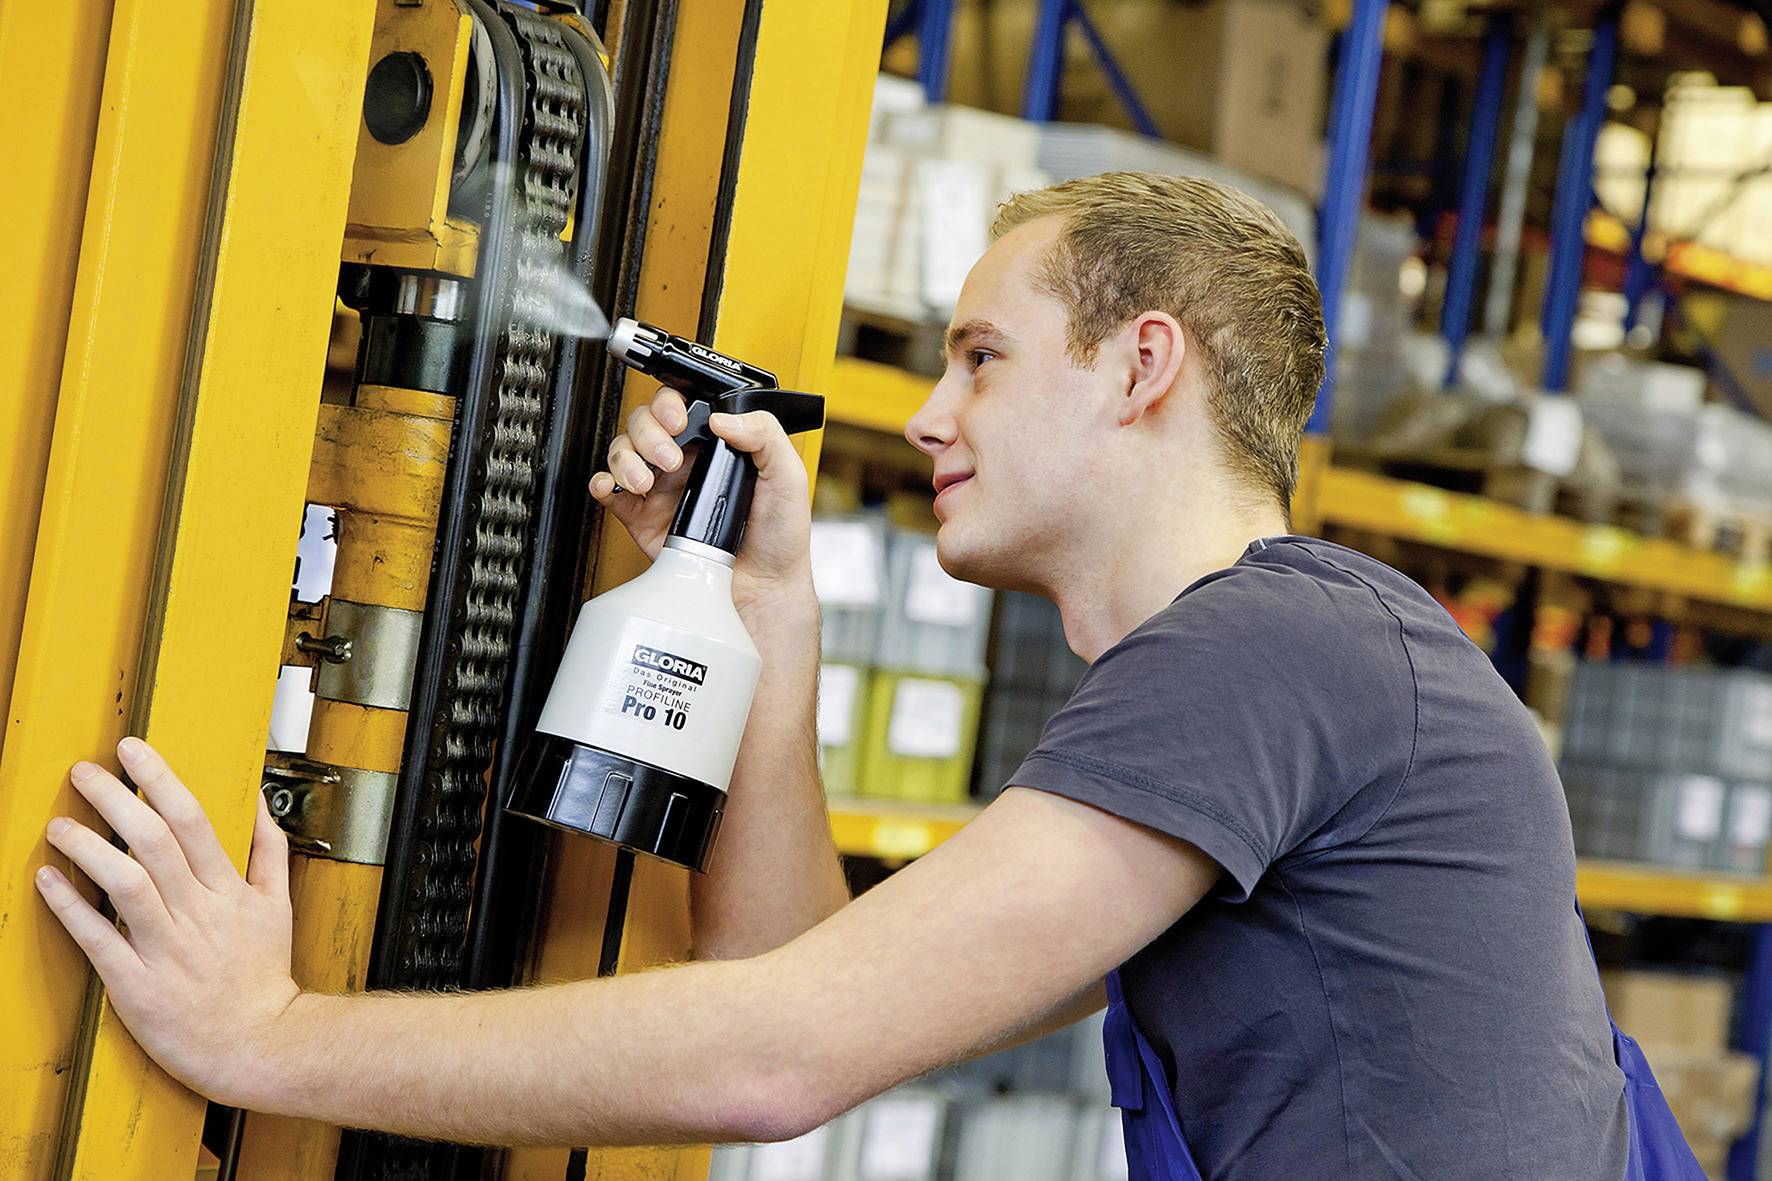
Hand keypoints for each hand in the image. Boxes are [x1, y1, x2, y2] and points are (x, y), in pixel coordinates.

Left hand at [36, 737, 299, 1106]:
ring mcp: (167, 949)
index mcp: (230, 891)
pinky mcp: (137, 985)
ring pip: (126, 884)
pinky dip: (72, 908)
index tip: (132, 751)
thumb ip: (268, 850)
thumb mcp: (279, 906)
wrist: (260, 1044)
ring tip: (60, 824)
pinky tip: (48, 881)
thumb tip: (258, 802)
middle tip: (84, 773)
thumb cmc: (264, 979)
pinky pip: (99, 940)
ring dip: (88, 848)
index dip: (159, 779)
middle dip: (115, 799)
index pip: (192, 819)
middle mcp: (198, 914)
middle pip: (153, 842)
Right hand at [591, 386, 814, 615]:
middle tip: (669, 459)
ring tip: (647, 482)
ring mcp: (661, 489)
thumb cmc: (779, 534)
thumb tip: (723, 418)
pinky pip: (611, 493)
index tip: (679, 420)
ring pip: (623, 453)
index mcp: (716, 445)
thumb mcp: (788, 475)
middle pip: (643, 424)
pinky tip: (612, 486)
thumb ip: (765, 435)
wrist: (763, 586)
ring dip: (626, 460)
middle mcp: (684, 462)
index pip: (680, 407)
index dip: (669, 405)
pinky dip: (603, 484)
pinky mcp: (643, 519)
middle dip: (649, 434)